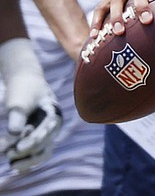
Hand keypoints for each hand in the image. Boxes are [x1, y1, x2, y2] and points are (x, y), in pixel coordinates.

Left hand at [0, 38, 62, 171]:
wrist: (24, 81)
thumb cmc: (23, 90)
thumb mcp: (19, 102)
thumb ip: (17, 117)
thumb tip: (14, 134)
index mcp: (54, 116)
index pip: (45, 133)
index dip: (31, 143)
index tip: (16, 149)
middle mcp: (52, 127)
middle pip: (44, 146)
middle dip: (27, 152)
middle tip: (8, 154)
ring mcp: (45, 133)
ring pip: (41, 153)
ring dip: (27, 160)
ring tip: (11, 163)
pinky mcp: (37, 137)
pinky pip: (35, 153)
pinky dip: (25, 159)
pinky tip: (14, 163)